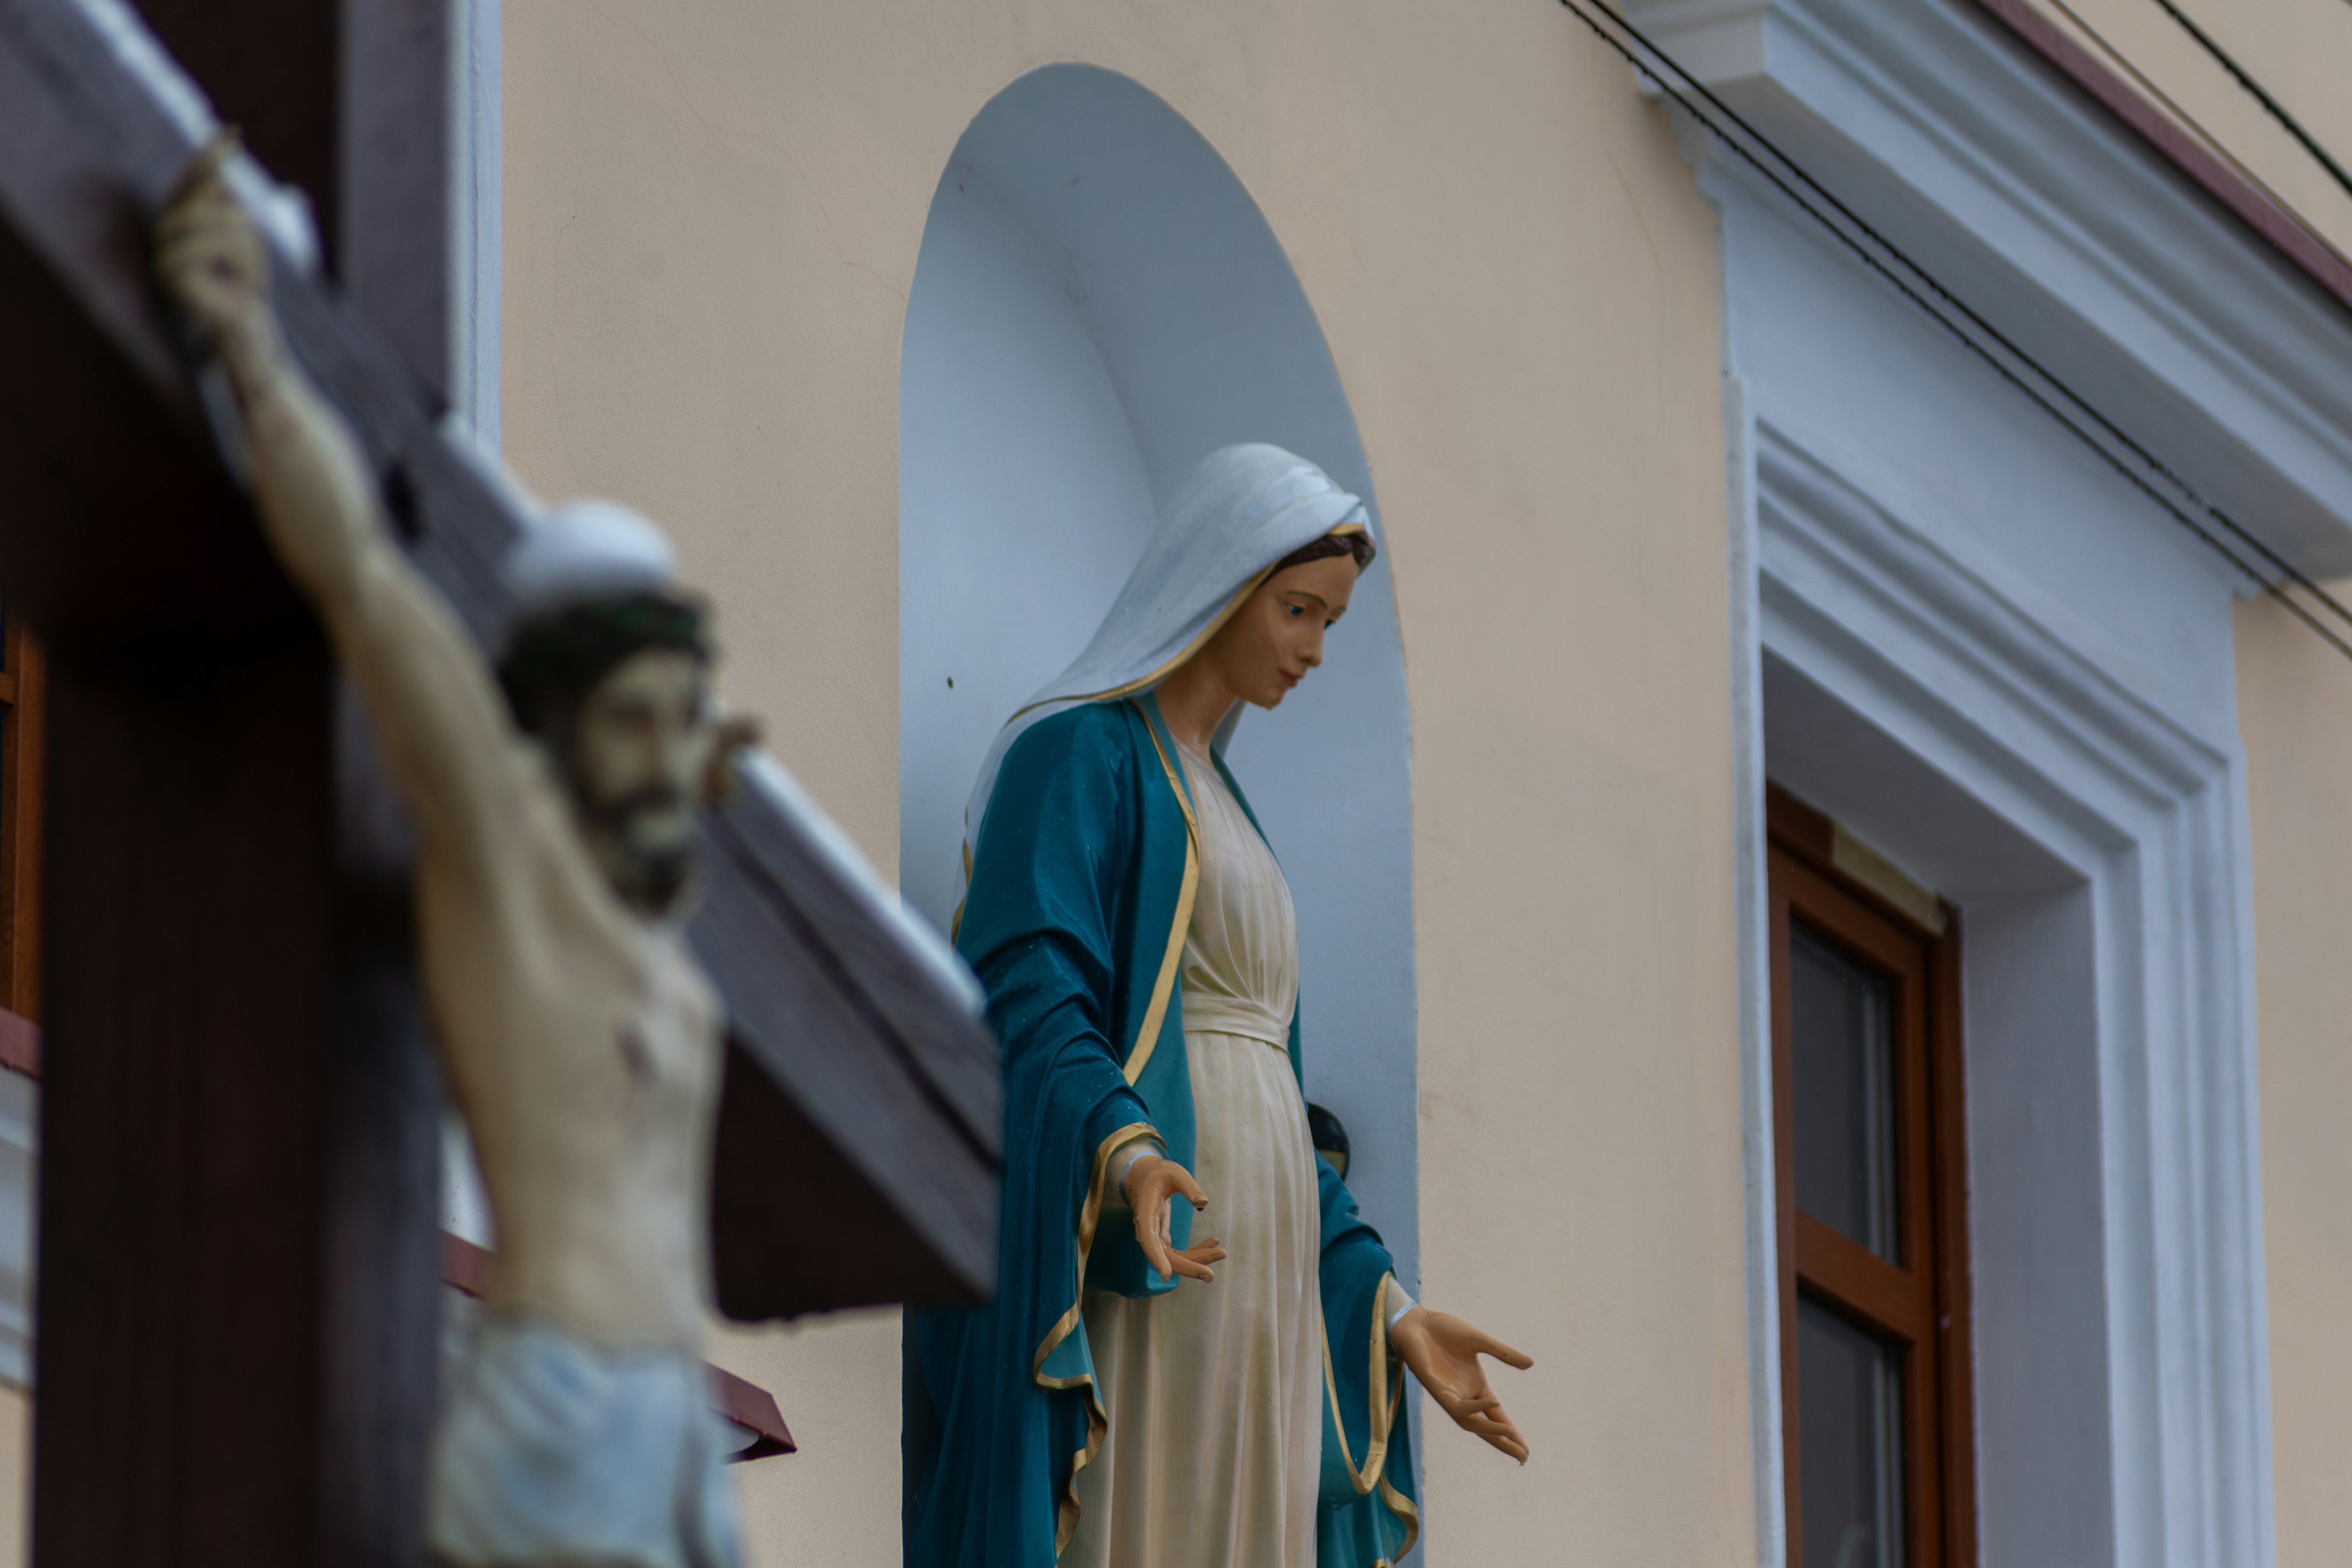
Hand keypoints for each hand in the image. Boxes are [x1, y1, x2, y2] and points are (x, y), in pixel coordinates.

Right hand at [154, 133, 273, 359]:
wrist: (247, 324)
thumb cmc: (247, 281)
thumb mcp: (249, 234)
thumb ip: (237, 199)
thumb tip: (247, 152)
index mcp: (183, 216)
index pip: (193, 177)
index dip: (209, 155)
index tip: (233, 131)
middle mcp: (166, 229)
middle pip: (199, 196)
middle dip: (235, 214)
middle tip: (257, 237)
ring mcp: (161, 250)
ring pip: (201, 219)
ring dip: (238, 241)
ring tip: (256, 269)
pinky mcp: (165, 272)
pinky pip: (198, 248)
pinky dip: (230, 261)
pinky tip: (243, 280)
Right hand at [1121, 1154, 1224, 1283]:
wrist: (1144, 1177)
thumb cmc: (1159, 1173)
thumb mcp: (1175, 1173)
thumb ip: (1188, 1186)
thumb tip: (1203, 1203)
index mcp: (1146, 1213)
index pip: (1149, 1240)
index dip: (1157, 1259)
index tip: (1166, 1275)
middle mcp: (1147, 1231)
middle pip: (1166, 1257)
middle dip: (1189, 1265)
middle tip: (1212, 1271)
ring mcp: (1155, 1238)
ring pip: (1174, 1258)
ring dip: (1197, 1259)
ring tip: (1221, 1252)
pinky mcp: (1162, 1239)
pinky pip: (1179, 1253)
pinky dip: (1196, 1251)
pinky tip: (1213, 1241)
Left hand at [1389, 1307, 1533, 1463]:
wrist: (1417, 1322)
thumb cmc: (1444, 1330)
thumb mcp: (1480, 1341)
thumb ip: (1503, 1353)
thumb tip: (1530, 1364)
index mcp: (1476, 1387)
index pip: (1497, 1415)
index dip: (1510, 1431)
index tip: (1526, 1449)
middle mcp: (1464, 1395)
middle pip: (1486, 1427)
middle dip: (1504, 1441)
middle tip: (1524, 1456)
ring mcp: (1450, 1395)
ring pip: (1471, 1423)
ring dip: (1491, 1431)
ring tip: (1512, 1434)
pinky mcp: (1436, 1390)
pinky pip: (1457, 1407)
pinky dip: (1474, 1407)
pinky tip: (1492, 1400)